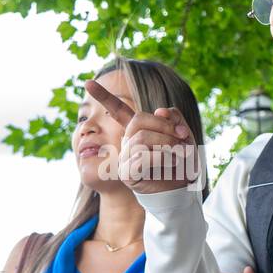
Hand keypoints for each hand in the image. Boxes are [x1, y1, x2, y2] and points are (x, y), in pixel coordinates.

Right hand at [84, 80, 198, 193]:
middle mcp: (127, 142)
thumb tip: (160, 110)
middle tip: (183, 137)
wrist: (182, 189)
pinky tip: (172, 162)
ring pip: (141, 138)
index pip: (117, 110)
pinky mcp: (127, 173)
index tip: (87, 82)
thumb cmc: (181, 162)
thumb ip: (174, 118)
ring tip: (181, 153)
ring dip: (167, 143)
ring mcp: (125, 158)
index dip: (103, 96)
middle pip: (138, 120)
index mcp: (137, 130)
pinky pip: (142, 157)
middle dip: (164, 126)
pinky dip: (163, 157)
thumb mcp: (184, 135)